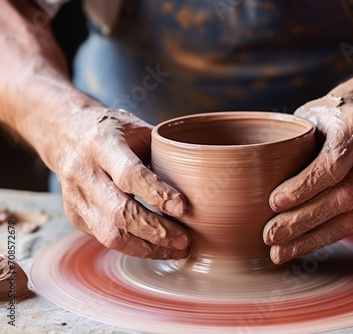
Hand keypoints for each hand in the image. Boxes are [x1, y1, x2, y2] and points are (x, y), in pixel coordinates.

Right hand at [55, 107, 189, 258]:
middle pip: (120, 213)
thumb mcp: (137, 129)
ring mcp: (75, 198)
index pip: (129, 175)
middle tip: (185, 240)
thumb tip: (201, 181)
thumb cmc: (113, 131)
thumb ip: (163, 153)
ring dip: (148, 248)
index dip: (157, 194)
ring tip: (176, 250)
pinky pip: (106, 240)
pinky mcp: (75, 216)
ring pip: (111, 235)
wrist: (65, 134)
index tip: (183, 208)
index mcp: (102, 144)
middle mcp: (83, 172)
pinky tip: (157, 246)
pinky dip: (135, 247)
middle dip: (157, 231)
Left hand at [263, 95, 352, 263]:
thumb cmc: (324, 118)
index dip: (304, 186)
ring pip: (351, 217)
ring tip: (280, 251)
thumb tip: (249, 179)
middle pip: (344, 196)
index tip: (273, 202)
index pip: (333, 163)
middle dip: (304, 220)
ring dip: (312, 238)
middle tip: (270, 235)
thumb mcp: (306, 117)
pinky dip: (323, 238)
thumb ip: (289, 143)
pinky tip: (299, 247)